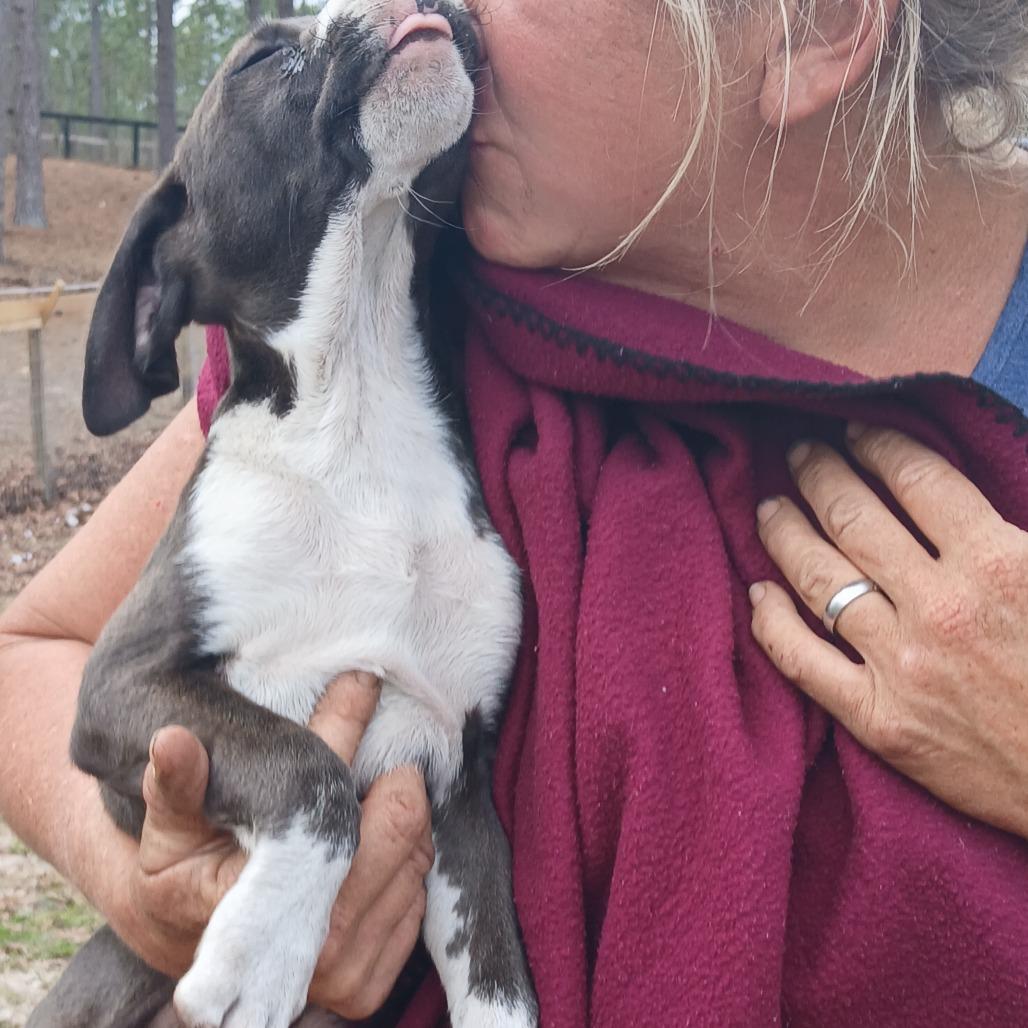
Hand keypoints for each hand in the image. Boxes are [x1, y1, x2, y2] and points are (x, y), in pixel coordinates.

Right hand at [119, 672, 432, 1019]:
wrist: (175, 937)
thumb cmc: (179, 866)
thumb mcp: (170, 821)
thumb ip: (180, 780)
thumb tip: (171, 741)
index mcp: (268, 920)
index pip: (366, 837)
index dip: (383, 780)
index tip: (371, 724)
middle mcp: (316, 959)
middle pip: (406, 844)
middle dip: (400, 791)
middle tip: (377, 764)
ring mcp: (344, 979)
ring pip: (417, 868)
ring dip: (402, 827)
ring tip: (366, 803)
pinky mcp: (365, 988)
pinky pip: (416, 904)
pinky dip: (404, 867)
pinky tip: (368, 848)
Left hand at [749, 423, 1027, 837]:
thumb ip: (1019, 530)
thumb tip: (976, 486)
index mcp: (1000, 563)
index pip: (917, 480)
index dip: (878, 446)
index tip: (856, 431)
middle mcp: (941, 608)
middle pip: (854, 519)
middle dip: (819, 475)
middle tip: (800, 453)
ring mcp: (902, 666)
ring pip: (818, 578)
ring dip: (785, 532)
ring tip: (769, 507)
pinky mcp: (879, 721)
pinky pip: (802, 661)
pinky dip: (771, 622)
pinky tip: (758, 591)